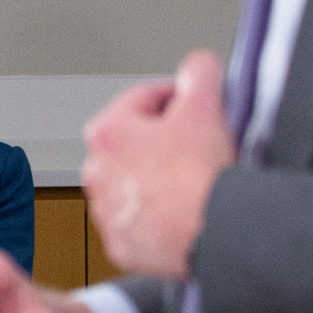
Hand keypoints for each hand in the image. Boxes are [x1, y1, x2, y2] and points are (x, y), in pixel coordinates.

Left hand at [81, 51, 236, 279]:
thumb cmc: (200, 178)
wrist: (214, 232)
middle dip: (163, 140)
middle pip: (134, 143)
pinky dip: (157, 215)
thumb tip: (197, 67)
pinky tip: (182, 210)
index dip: (176, 97)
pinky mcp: (124, 244)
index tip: (193, 104)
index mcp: (107, 133)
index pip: (143, 99)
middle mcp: (97, 173)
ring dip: (157, 178)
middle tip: (195, 144)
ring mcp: (108, 212)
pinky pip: (139, 221)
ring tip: (190, 181)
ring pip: (134, 184)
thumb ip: (198, 74)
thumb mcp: (205, 106)